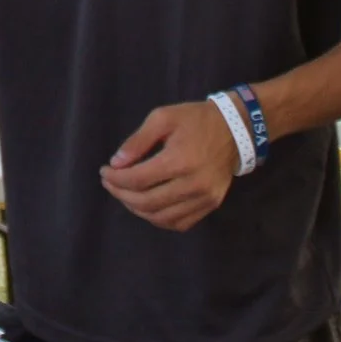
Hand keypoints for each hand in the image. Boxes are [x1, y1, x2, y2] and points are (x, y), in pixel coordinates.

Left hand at [99, 101, 239, 231]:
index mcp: (179, 160)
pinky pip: (179, 223)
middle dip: (121, 194)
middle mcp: (193, 184)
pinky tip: (147, 206)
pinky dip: (158, 219)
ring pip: (161, 217)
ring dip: (137, 209)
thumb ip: (137, 141)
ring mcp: (204, 198)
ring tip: (125, 194)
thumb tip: (116, 164)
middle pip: (146, 202)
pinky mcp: (211, 205)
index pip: (138, 180)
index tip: (105, 171)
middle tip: (110, 183)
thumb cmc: (196, 120)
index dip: (116, 178)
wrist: (235, 129)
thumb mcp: (163, 118)